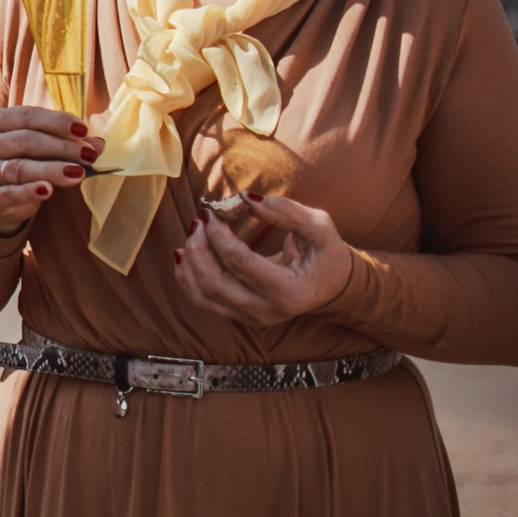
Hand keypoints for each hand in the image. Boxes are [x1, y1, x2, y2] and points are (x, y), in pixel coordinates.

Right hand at [0, 106, 101, 238]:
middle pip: (25, 140)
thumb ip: (65, 141)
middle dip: (61, 147)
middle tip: (89, 155)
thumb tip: (98, 143)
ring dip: (53, 169)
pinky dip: (30, 191)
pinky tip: (48, 191)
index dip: (57, 122)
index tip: (83, 130)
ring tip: (79, 173)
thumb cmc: (20, 161)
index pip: (27, 116)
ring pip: (19, 167)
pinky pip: (10, 193)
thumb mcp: (40, 147)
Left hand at [174, 192, 353, 325]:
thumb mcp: (318, 227)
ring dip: (190, 263)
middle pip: (214, 283)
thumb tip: (245, 199)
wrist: (332, 286)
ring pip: (203, 295)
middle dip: (199, 248)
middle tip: (199, 220)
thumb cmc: (326, 253)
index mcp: (289, 291)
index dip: (220, 236)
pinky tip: (185, 254)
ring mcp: (251, 317)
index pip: (240, 263)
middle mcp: (267, 311)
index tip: (211, 212)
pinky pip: (203, 300)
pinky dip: (187, 277)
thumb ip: (285, 211)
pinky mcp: (239, 315)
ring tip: (193, 233)